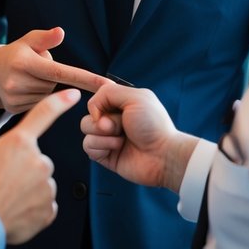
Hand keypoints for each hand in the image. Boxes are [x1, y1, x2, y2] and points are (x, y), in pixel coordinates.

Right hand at [0, 27, 108, 113]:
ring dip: (43, 87)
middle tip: (35, 68)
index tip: (107, 85)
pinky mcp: (12, 109)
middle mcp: (18, 81)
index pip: (61, 72)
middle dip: (51, 76)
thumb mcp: (28, 41)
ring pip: (47, 96)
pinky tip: (24, 89)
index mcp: (25, 62)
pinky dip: (36, 97)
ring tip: (27, 78)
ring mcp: (14, 97)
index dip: (86, 79)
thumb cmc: (15, 54)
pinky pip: (38, 105)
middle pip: (54, 84)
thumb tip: (61, 32)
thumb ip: (46, 38)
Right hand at [0, 89, 77, 243]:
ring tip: (5, 199)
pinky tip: (15, 211)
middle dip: (26, 170)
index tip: (73, 95)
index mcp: (19, 142)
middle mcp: (38, 161)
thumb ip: (2, 150)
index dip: (60, 102)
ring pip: (41, 184)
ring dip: (28, 190)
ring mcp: (45, 186)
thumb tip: (9, 158)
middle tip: (3, 182)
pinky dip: (32, 208)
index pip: (44, 114)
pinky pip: (44, 205)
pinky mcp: (48, 209)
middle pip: (39, 160)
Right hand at [82, 84, 197, 192]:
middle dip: (101, 118)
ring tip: (121, 138)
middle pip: (89, 112)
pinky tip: (117, 148)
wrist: (162, 155)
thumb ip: (107, 93)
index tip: (100, 100)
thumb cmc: (153, 125)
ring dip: (102, 132)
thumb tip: (92, 109)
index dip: (93, 96)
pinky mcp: (105, 154)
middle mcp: (113, 118)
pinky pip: (88, 145)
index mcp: (121, 102)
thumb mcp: (134, 97)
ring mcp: (108, 136)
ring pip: (85, 128)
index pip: (98, 94)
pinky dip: (101, 145)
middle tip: (119, 126)